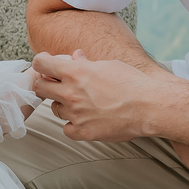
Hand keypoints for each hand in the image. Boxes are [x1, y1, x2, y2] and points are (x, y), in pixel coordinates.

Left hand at [31, 49, 158, 141]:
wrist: (149, 107)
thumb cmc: (132, 83)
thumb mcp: (108, 65)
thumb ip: (86, 63)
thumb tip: (74, 57)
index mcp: (75, 72)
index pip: (40, 63)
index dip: (42, 64)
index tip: (48, 67)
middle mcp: (71, 92)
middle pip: (39, 87)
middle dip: (47, 85)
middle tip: (59, 86)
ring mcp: (75, 114)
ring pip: (54, 109)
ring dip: (63, 105)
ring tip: (83, 103)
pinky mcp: (82, 131)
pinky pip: (66, 128)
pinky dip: (73, 125)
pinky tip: (87, 119)